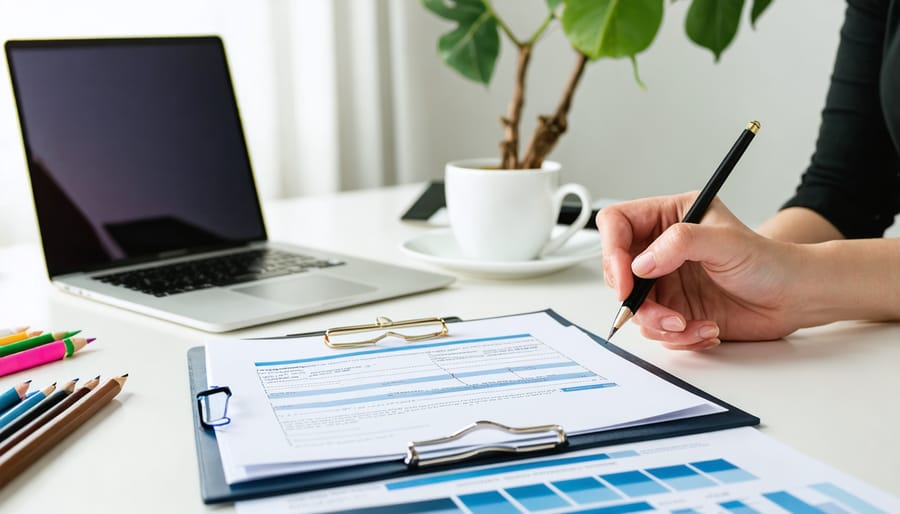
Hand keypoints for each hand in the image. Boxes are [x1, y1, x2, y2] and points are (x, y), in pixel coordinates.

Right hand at [596, 193, 803, 349]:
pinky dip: (677, 336)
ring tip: (690, 325)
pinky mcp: (674, 309)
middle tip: (663, 314)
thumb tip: (640, 264)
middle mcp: (661, 248)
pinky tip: (706, 329)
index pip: (617, 224)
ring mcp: (666, 280)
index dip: (612, 251)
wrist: (793, 298)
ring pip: (635, 306)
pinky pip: (655, 328)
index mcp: (668, 216)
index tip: (625, 280)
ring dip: (659, 323)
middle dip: (636, 299)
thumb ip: (679, 243)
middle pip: (619, 271)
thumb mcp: (725, 242)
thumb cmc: (769, 261)